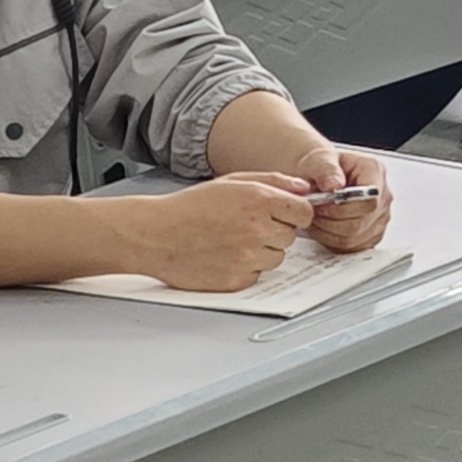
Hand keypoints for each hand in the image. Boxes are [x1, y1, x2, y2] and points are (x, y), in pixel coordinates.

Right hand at [127, 173, 325, 291]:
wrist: (157, 234)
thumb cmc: (191, 207)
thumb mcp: (233, 181)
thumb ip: (273, 181)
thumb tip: (303, 188)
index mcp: (259, 200)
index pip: (305, 212)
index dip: (295, 213)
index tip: (285, 214)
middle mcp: (257, 229)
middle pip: (291, 236)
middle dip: (276, 231)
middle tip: (247, 225)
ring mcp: (247, 257)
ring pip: (276, 257)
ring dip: (262, 251)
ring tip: (233, 240)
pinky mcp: (237, 280)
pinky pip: (257, 274)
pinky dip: (246, 267)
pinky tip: (224, 255)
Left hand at [295, 144, 391, 255]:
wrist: (319, 176)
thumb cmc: (321, 166)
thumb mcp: (319, 160)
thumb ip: (326, 170)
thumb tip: (335, 186)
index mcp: (374, 171)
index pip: (369, 200)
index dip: (343, 208)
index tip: (322, 204)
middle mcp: (383, 195)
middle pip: (362, 222)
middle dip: (331, 221)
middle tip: (314, 212)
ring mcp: (380, 217)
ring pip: (355, 238)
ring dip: (329, 232)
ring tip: (316, 218)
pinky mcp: (372, 234)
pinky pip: (353, 247)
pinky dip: (332, 241)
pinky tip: (323, 227)